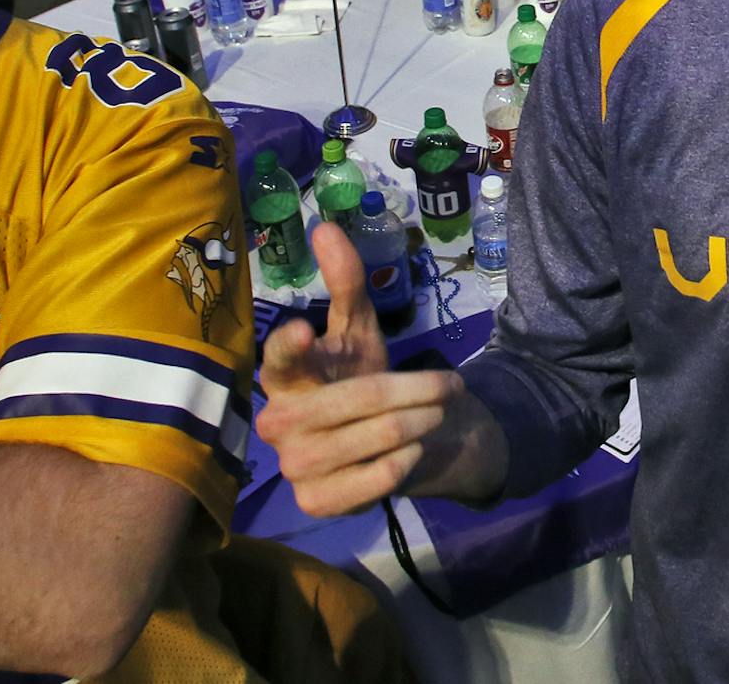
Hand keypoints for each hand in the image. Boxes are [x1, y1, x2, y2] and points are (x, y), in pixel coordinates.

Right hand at [256, 224, 467, 515]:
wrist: (375, 443)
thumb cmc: (356, 376)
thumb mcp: (358, 328)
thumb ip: (344, 281)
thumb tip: (325, 227)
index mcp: (282, 373)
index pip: (279, 356)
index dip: (289, 345)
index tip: (302, 328)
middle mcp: (278, 420)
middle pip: (362, 398)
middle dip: (417, 389)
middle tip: (450, 384)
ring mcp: (294, 465)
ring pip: (378, 436)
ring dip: (421, 422)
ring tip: (437, 413)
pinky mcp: (317, 502)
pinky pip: (378, 478)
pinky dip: (406, 460)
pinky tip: (410, 452)